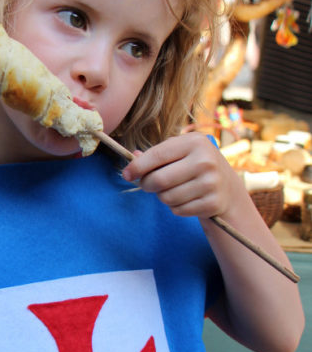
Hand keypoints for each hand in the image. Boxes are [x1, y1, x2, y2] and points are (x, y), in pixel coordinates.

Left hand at [121, 132, 239, 220]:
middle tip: (147, 184)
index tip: (126, 174)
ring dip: (162, 196)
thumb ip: (156, 153)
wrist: (226, 185)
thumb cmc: (194, 163)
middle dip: (146, 184)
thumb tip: (133, 157)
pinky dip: (175, 207)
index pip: (157, 155)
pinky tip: (184, 199)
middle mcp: (206, 161)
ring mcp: (211, 183)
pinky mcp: (213, 203)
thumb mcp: (179, 151)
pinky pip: (178, 210)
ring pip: (167, 197)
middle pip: (159, 179)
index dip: (137, 167)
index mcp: (195, 142)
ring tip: (171, 189)